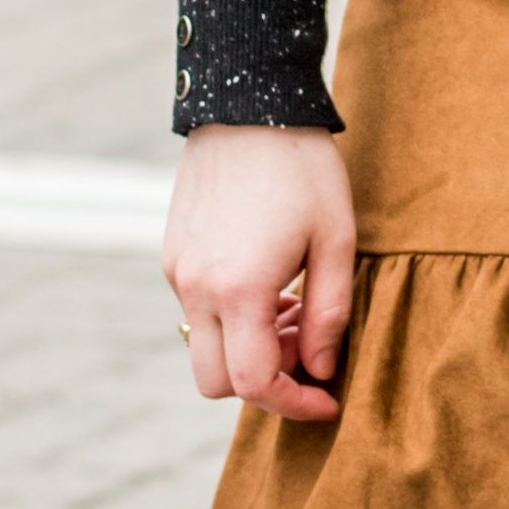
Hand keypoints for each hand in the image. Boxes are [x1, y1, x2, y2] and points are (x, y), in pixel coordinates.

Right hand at [167, 122, 356, 423]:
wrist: (248, 104)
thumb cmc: (303, 168)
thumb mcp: (337, 240)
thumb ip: (330, 314)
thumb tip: (322, 369)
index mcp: (240, 290)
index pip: (255, 385)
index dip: (294, 405)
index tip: (328, 399)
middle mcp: (197, 288)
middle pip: (215, 383)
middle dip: (263, 383)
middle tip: (307, 347)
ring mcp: (177, 271)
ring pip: (203, 347)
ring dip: (247, 347)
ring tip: (292, 304)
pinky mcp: (171, 254)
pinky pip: (195, 310)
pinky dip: (230, 317)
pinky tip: (267, 280)